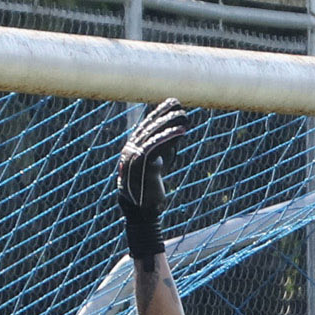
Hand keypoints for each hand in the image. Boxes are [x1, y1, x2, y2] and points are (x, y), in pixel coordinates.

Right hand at [115, 101, 187, 259]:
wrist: (141, 211)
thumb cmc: (151, 189)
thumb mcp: (159, 164)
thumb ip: (166, 148)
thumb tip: (178, 132)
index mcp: (131, 148)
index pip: (146, 125)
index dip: (159, 112)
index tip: (172, 102)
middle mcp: (130, 150)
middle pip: (149, 126)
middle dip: (165, 113)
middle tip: (179, 103)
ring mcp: (133, 157)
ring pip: (153, 134)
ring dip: (169, 123)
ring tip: (184, 116)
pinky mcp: (142, 165)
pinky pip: (156, 146)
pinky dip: (169, 137)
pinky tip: (182, 131)